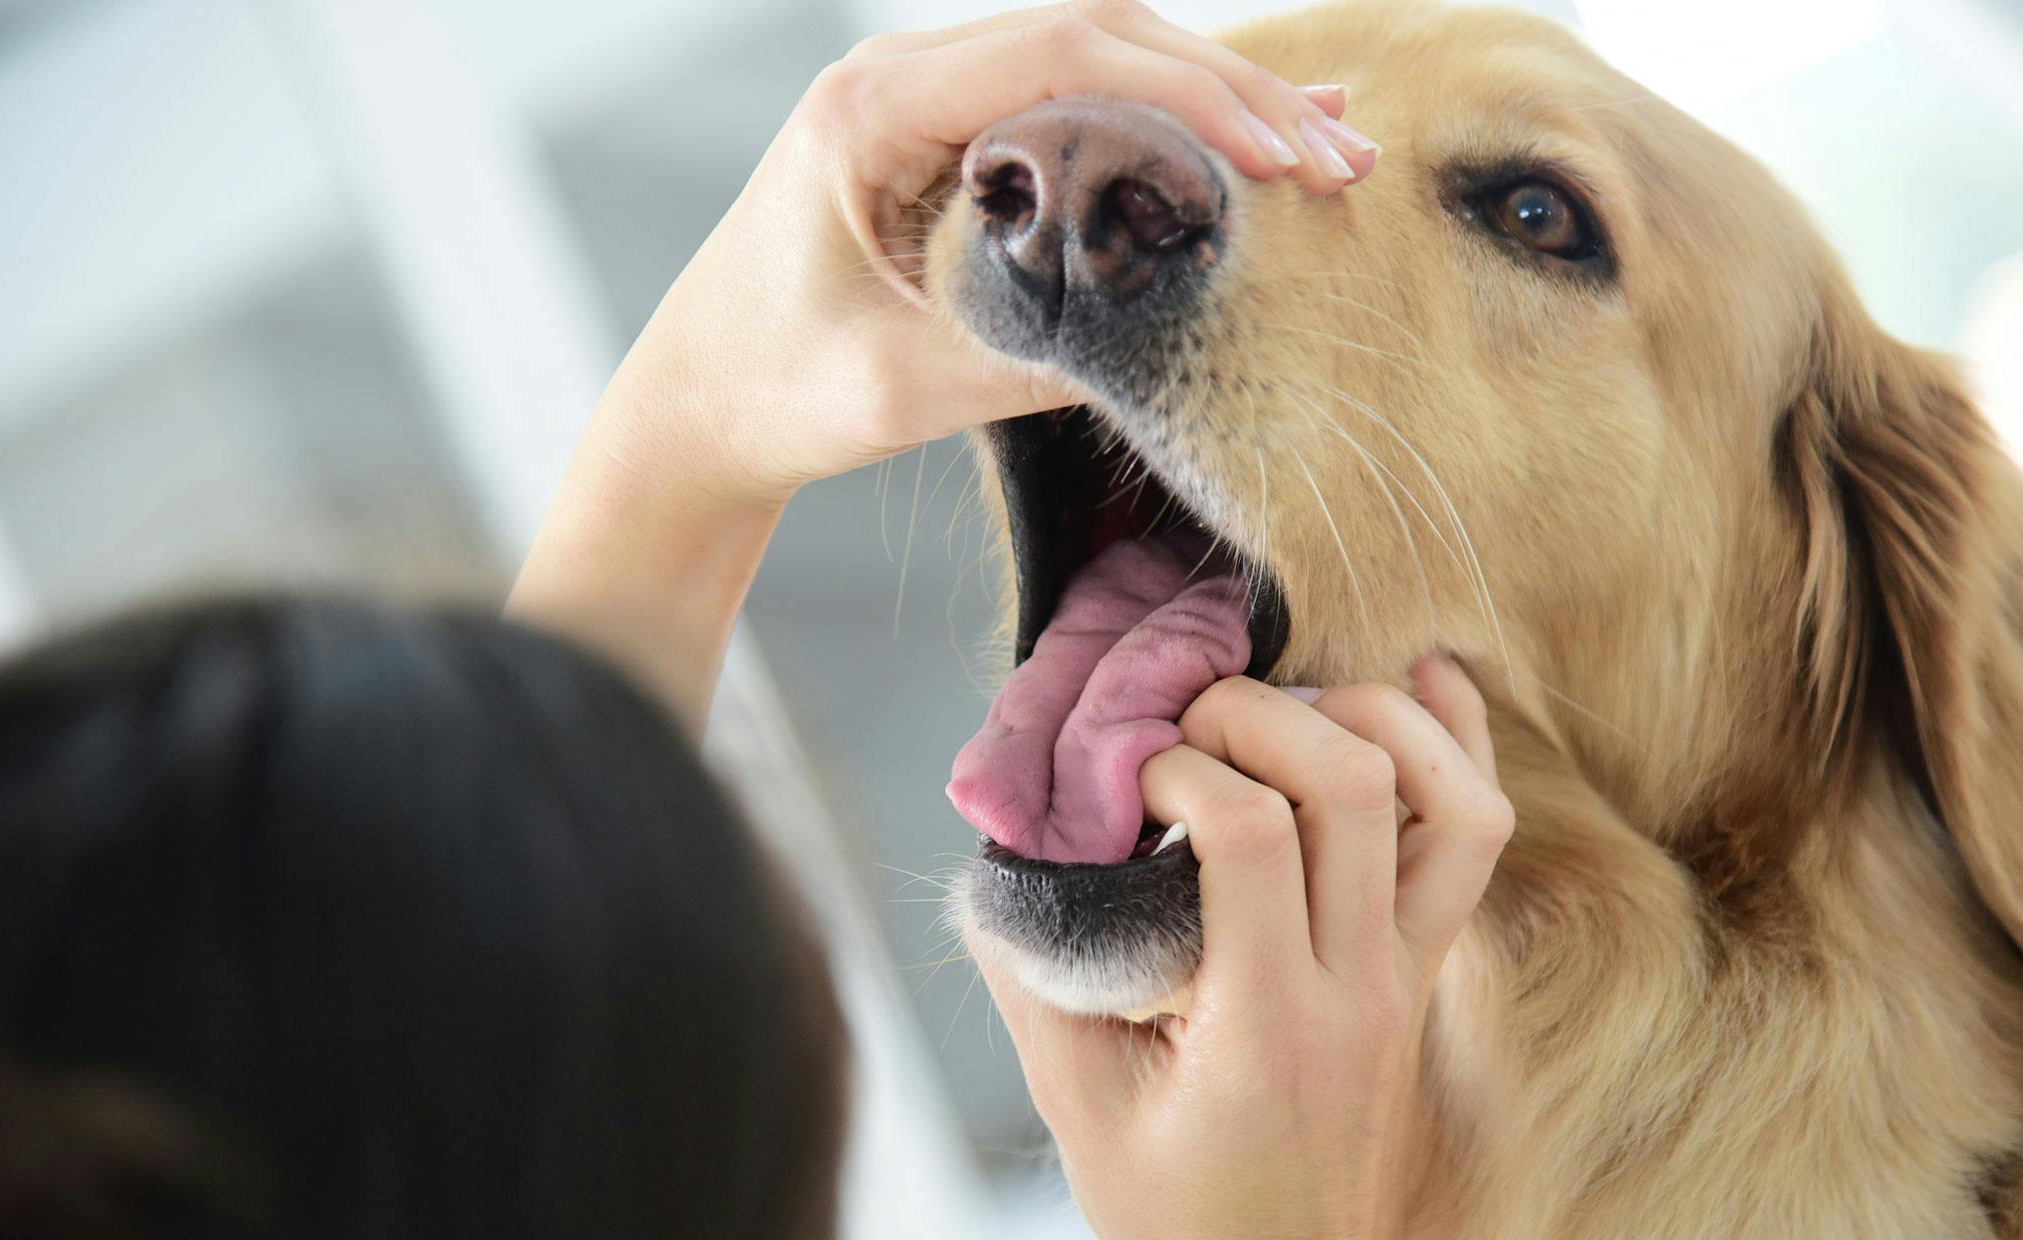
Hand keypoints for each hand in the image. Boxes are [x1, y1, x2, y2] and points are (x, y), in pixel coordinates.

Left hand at [513, 2, 1376, 726]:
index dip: (1190, 92)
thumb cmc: (776, 392)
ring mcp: (922, 100)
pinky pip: (1068, 102)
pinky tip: (1243, 140)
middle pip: (1096, 34)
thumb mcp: (908, 386)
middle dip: (1228, 92)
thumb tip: (1177, 336)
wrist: (695, 408)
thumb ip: (1036, 354)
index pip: (1062, 51)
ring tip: (1324, 143)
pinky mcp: (945, 140)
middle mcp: (897, 78)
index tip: (1284, 154)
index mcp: (871, 110)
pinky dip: (1158, 122)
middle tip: (1338, 156)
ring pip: (1093, 59)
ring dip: (1208, 100)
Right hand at [975, 656, 1510, 1239]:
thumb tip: (1004, 854)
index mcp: (1265, 1026)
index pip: (1252, 832)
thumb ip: (1036, 976)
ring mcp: (1407, 978)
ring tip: (1285, 702)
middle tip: (1186, 725)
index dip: (1178, 769)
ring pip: (1449, 799)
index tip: (1121, 780)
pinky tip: (1420, 677)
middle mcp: (1358, 988)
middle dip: (1260, 711)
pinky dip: (1457, 742)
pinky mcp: (1424, 973)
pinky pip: (1472, 837)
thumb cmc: (1180, 1228)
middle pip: (1355, 783)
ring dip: (1372, 715)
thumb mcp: (1078, 1112)